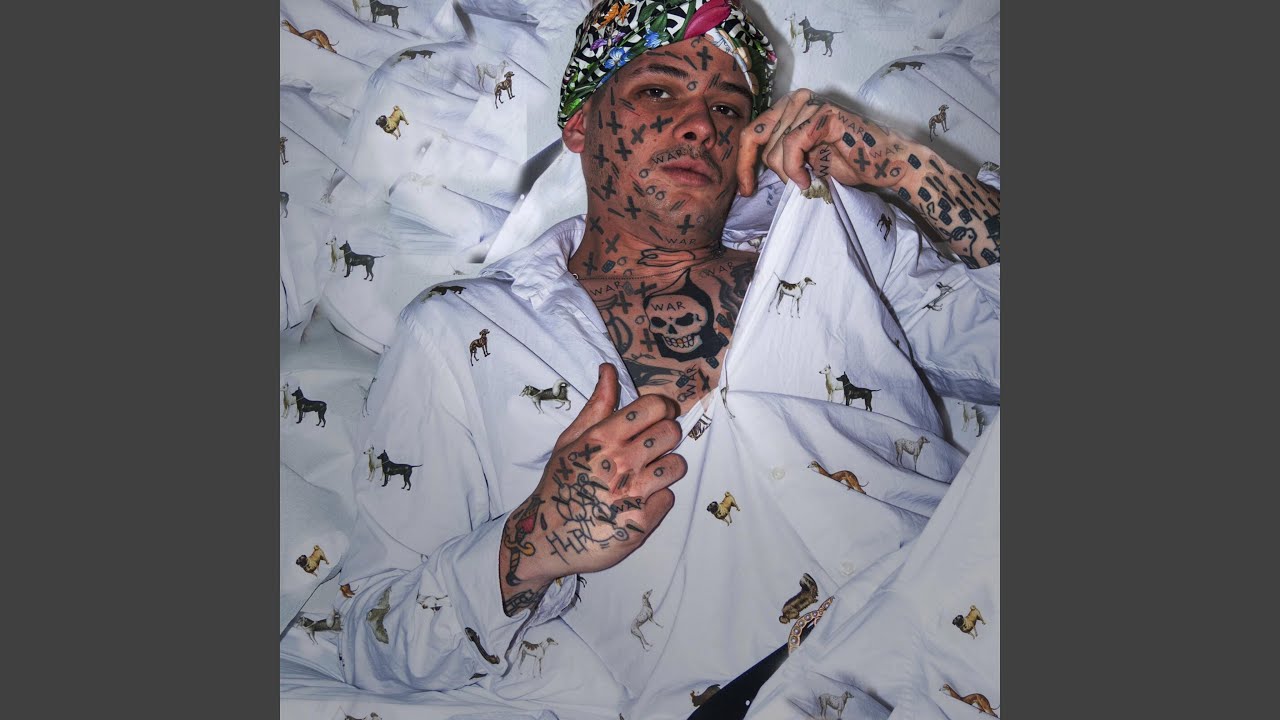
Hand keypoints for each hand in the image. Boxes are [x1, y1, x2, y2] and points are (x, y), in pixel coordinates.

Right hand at [500, 363, 685, 611]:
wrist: (545, 538)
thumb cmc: (560, 484)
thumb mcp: (570, 441)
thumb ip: (596, 406)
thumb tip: (609, 369)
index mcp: (603, 438)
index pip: (653, 407)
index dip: (662, 409)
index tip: (658, 417)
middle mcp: (620, 463)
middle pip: (671, 433)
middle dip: (666, 436)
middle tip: (652, 448)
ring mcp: (632, 494)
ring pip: (676, 465)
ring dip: (667, 468)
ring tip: (648, 475)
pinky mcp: (641, 522)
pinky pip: (669, 498)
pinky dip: (658, 499)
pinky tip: (639, 501)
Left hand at [736, 89, 922, 195]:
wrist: (885, 165)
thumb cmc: (848, 162)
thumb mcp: (803, 160)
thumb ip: (779, 155)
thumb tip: (748, 170)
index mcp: (789, 108)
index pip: (751, 132)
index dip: (743, 163)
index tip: (746, 190)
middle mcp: (798, 100)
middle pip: (760, 141)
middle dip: (774, 171)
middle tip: (795, 185)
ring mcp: (812, 103)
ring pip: (776, 146)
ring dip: (789, 172)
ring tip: (809, 180)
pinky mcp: (825, 114)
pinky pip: (792, 143)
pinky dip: (796, 167)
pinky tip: (808, 179)